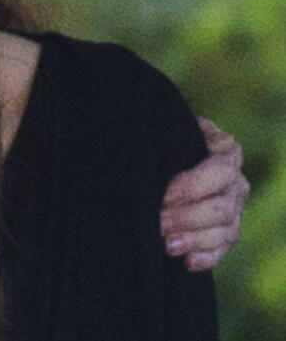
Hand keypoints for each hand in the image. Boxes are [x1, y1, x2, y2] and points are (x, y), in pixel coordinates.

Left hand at [160, 117, 249, 270]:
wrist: (158, 156)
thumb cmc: (159, 140)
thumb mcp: (164, 131)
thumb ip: (167, 137)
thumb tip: (165, 148)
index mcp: (226, 152)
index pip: (219, 171)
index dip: (192, 186)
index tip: (163, 194)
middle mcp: (236, 182)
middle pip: (222, 206)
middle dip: (187, 217)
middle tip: (157, 221)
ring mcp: (235, 209)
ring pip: (226, 231)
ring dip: (195, 240)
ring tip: (167, 244)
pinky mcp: (226, 232)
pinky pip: (222, 249)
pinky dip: (206, 258)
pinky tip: (186, 262)